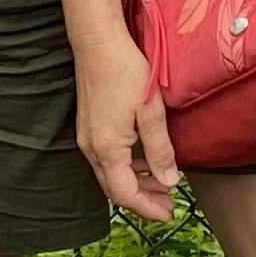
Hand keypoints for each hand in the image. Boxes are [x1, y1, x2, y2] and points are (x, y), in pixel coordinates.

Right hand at [73, 31, 179, 223]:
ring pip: (110, 174)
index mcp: (107, 149)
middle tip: (168, 202)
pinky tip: (144, 159)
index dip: (147, 208)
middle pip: (115, 188)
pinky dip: (126, 166)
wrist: (98, 43)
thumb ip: (159, 149)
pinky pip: (106, 159)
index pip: (125, 193)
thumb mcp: (150, 112)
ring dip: (135, 182)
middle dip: (142, 198)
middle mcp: (92, 148)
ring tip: (161, 180)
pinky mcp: (88, 126)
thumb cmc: (126, 72)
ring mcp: (87, 137)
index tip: (168, 213)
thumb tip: (168, 180)